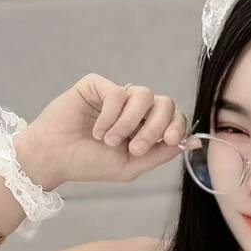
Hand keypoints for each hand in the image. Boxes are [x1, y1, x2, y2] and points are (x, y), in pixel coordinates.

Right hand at [17, 73, 187, 185]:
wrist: (55, 159)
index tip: (166, 141)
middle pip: (165, 103)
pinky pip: (117, 92)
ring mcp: (116, 95)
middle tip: (135, 148)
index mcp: (145, 126)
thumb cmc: (89, 163)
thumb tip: (195, 142)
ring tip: (110, 141)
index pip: (174, 116)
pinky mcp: (97, 85)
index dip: (176, 126)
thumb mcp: (132, 165)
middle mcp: (133, 108)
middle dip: (154, 127)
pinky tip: (98, 131)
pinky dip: (110, 116)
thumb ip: (162, 153)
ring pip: (144, 94)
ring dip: (129, 123)